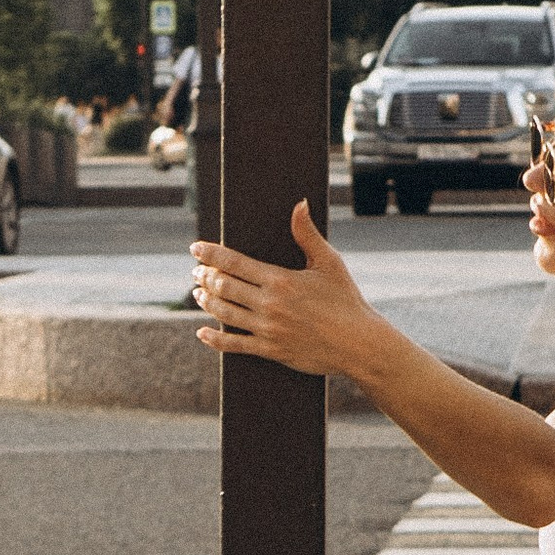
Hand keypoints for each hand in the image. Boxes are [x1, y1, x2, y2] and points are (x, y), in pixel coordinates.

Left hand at [191, 203, 382, 377]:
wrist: (358, 344)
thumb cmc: (346, 300)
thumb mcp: (329, 263)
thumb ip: (307, 234)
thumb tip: (298, 204)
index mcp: (280, 279)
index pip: (234, 262)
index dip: (210, 253)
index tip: (195, 248)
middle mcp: (269, 304)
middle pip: (224, 286)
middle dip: (205, 276)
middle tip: (196, 272)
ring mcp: (268, 329)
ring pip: (224, 313)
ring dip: (206, 301)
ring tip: (198, 294)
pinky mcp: (270, 350)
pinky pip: (234, 345)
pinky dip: (214, 339)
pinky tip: (203, 332)